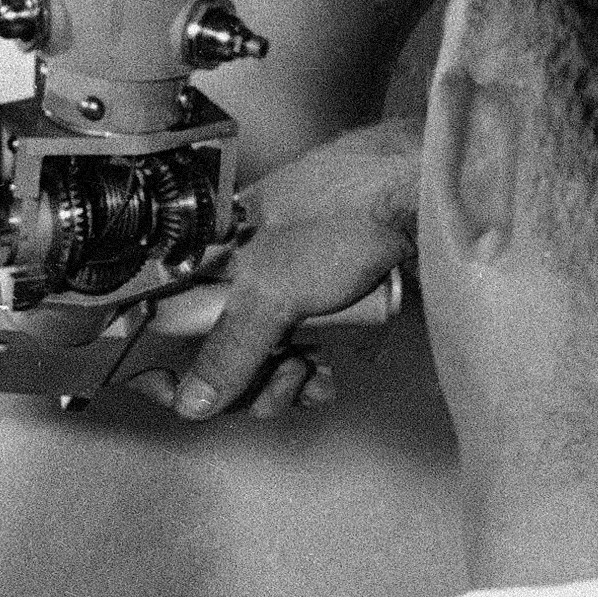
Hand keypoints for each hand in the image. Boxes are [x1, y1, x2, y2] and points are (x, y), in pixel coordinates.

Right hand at [136, 117, 420, 420]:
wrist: (423, 196)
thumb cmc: (347, 213)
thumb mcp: (274, 290)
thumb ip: (229, 349)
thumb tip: (193, 400)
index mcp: (215, 254)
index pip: (174, 322)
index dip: (179, 363)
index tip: (190, 393)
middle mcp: (246, 269)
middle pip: (223, 350)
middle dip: (251, 378)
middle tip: (282, 375)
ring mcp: (288, 284)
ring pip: (266, 354)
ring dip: (286, 379)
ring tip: (311, 370)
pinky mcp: (326, 298)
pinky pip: (302, 348)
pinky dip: (312, 370)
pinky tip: (327, 373)